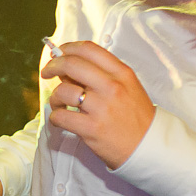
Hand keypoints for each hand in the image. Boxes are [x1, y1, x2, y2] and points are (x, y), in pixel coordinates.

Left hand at [41, 41, 155, 167]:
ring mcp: (102, 108)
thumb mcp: (128, 87)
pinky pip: (60, 116)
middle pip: (71, 64)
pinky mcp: (92, 128)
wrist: (148, 146)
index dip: (67, 48)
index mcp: (122, 74)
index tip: (58, 54)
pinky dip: (55, 117)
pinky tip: (62, 119)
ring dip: (54, 97)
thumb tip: (68, 68)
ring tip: (59, 104)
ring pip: (63, 91)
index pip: (88, 49)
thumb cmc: (135, 116)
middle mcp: (112, 87)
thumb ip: (102, 75)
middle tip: (47, 73)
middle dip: (52, 66)